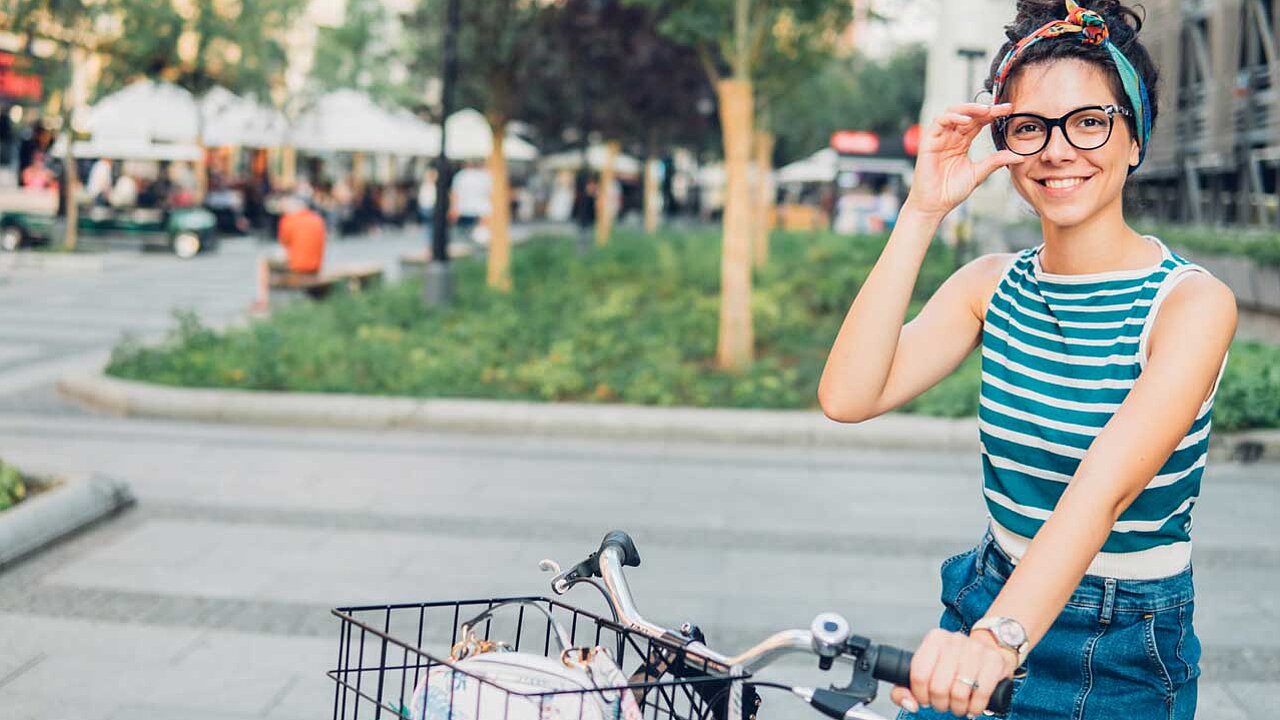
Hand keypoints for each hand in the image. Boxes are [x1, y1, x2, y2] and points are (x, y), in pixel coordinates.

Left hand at [889, 629, 1017, 716]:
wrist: (990, 648)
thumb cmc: (956, 662)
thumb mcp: (930, 666)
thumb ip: (909, 686)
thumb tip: (909, 703)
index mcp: (935, 639)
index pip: (919, 674)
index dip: (921, 695)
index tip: (926, 699)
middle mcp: (954, 640)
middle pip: (938, 687)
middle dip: (940, 704)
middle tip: (944, 704)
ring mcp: (975, 650)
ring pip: (959, 693)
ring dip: (958, 708)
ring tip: (958, 705)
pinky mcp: (994, 662)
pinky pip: (981, 694)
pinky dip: (975, 707)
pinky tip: (972, 706)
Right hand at [906, 103, 1023, 220]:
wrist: (935, 205)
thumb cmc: (951, 191)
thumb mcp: (979, 174)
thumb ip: (996, 162)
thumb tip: (1018, 157)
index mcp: (962, 143)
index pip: (978, 122)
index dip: (993, 114)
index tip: (1009, 110)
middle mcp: (951, 137)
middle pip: (968, 114)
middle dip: (984, 108)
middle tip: (1001, 108)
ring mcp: (939, 138)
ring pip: (953, 112)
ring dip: (969, 108)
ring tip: (985, 110)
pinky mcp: (928, 141)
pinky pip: (939, 122)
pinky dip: (953, 118)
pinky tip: (966, 120)